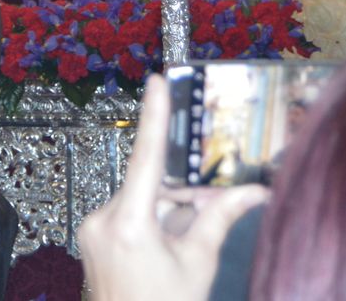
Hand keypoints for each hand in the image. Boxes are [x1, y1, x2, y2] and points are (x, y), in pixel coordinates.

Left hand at [77, 74, 266, 300]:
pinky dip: (153, 220)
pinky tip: (171, 244)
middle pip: (150, 184)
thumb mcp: (199, 264)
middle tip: (217, 200)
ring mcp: (93, 230)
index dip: (154, 116)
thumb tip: (252, 191)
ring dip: (169, 209)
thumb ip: (219, 219)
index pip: (147, 158)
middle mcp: (104, 220)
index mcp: (131, 225)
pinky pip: (128, 215)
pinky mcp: (92, 239)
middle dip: (183, 191)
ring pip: (141, 200)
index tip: (157, 82)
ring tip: (191, 239)